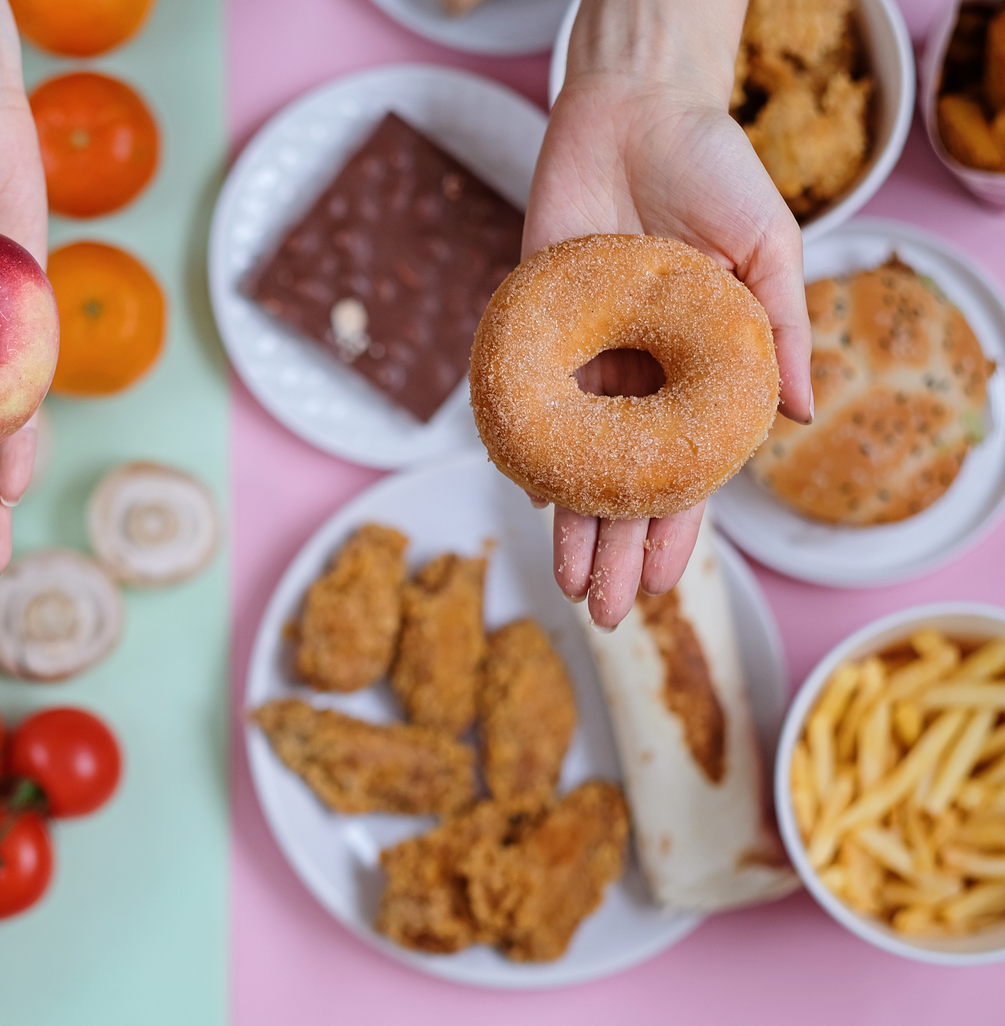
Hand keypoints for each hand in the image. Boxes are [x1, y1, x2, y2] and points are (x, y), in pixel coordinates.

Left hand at [524, 0, 810, 628]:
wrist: (634, 109)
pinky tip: (532, 501)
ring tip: (570, 585)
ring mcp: (584, 355)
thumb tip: (798, 415)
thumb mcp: (766, 248)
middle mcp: (637, 374)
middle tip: (605, 614)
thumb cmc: (712, 170)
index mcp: (696, 368)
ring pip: (575, 458)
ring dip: (571, 523)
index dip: (675, 530)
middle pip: (624, 481)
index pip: (686, 470)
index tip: (666, 586)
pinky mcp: (534, 326)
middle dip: (617, 549)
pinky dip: (528, 449)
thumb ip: (778, 330)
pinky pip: (529, 401)